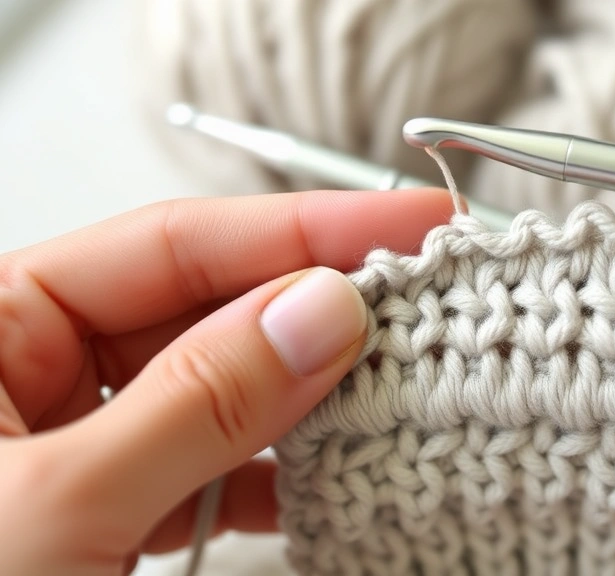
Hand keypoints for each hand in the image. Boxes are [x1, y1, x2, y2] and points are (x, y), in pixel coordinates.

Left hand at [0, 188, 456, 573]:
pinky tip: (336, 468)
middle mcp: (30, 369)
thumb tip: (322, 311)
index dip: (302, 226)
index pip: (171, 244)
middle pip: (204, 305)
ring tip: (401, 376)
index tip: (412, 219)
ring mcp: (77, 442)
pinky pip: (213, 462)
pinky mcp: (110, 508)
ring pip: (219, 385)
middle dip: (317, 304)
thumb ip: (196, 402)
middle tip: (427, 295)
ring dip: (311, 388)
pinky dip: (279, 469)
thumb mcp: (54, 510)